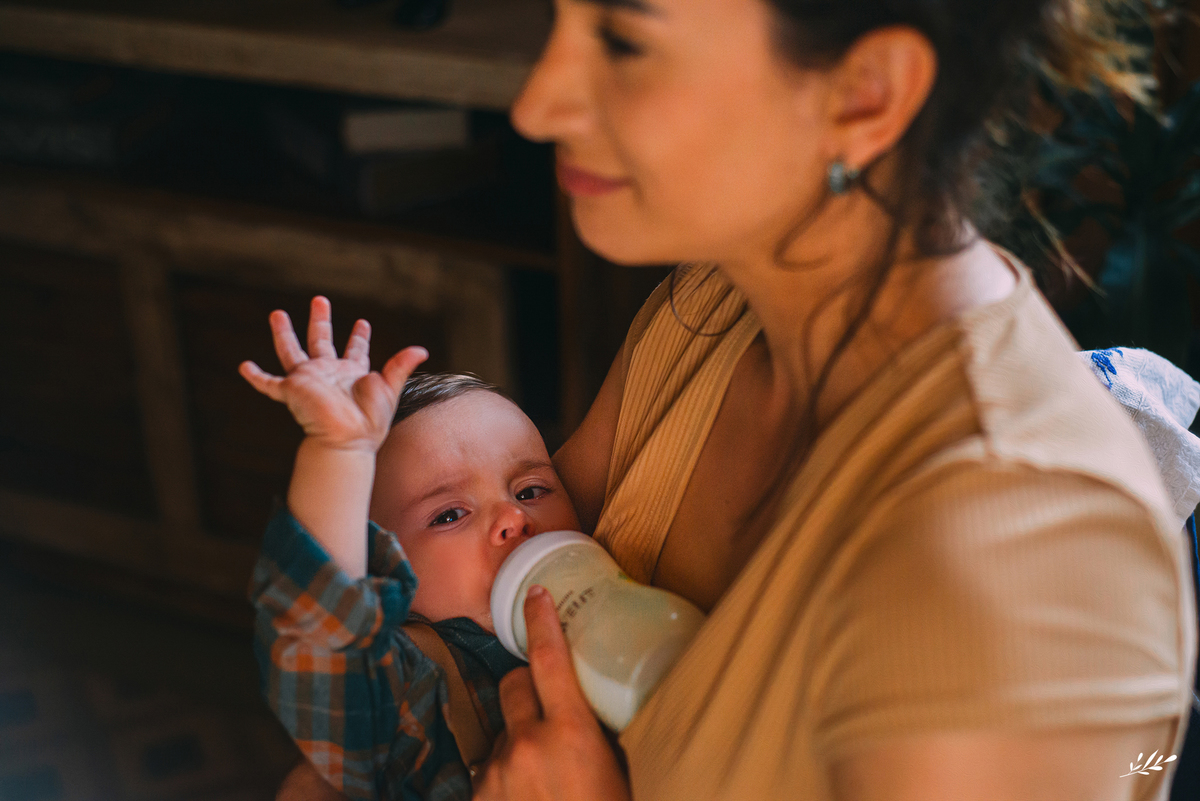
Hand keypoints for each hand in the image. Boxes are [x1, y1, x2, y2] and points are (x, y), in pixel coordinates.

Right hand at [239, 296, 427, 451]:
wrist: (349, 440)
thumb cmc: (370, 421)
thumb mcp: (389, 388)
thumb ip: (401, 366)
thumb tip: (422, 350)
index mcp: (352, 373)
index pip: (355, 350)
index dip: (359, 336)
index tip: (362, 322)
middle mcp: (329, 373)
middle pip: (321, 340)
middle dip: (320, 320)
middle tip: (320, 299)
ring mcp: (309, 380)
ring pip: (291, 351)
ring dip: (284, 333)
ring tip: (276, 313)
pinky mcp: (292, 390)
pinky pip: (269, 383)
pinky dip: (256, 376)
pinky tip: (244, 366)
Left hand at [474, 586, 630, 800]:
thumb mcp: (619, 771)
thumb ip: (602, 735)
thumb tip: (599, 708)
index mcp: (570, 733)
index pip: (549, 659)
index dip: (541, 621)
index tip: (536, 596)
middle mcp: (527, 744)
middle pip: (512, 682)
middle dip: (526, 684)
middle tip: (546, 704)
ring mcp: (496, 771)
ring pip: (502, 731)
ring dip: (520, 740)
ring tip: (543, 772)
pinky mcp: (477, 795)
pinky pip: (489, 769)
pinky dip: (507, 775)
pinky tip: (527, 796)